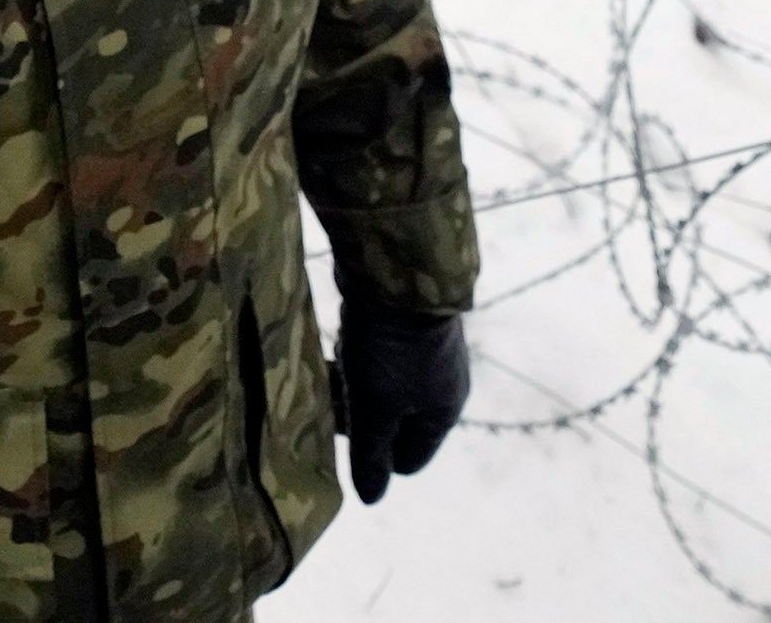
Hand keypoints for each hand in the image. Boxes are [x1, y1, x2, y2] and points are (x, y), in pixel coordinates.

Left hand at [333, 296, 468, 503]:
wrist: (398, 270)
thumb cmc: (390, 349)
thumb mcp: (375, 408)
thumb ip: (371, 455)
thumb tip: (370, 500)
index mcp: (442, 412)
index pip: (408, 459)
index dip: (374, 458)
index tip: (344, 439)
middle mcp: (439, 384)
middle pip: (391, 422)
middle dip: (357, 418)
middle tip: (328, 403)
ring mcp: (422, 352)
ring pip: (378, 387)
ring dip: (351, 386)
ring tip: (329, 373)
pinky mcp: (400, 325)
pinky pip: (372, 355)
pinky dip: (352, 358)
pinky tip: (336, 347)